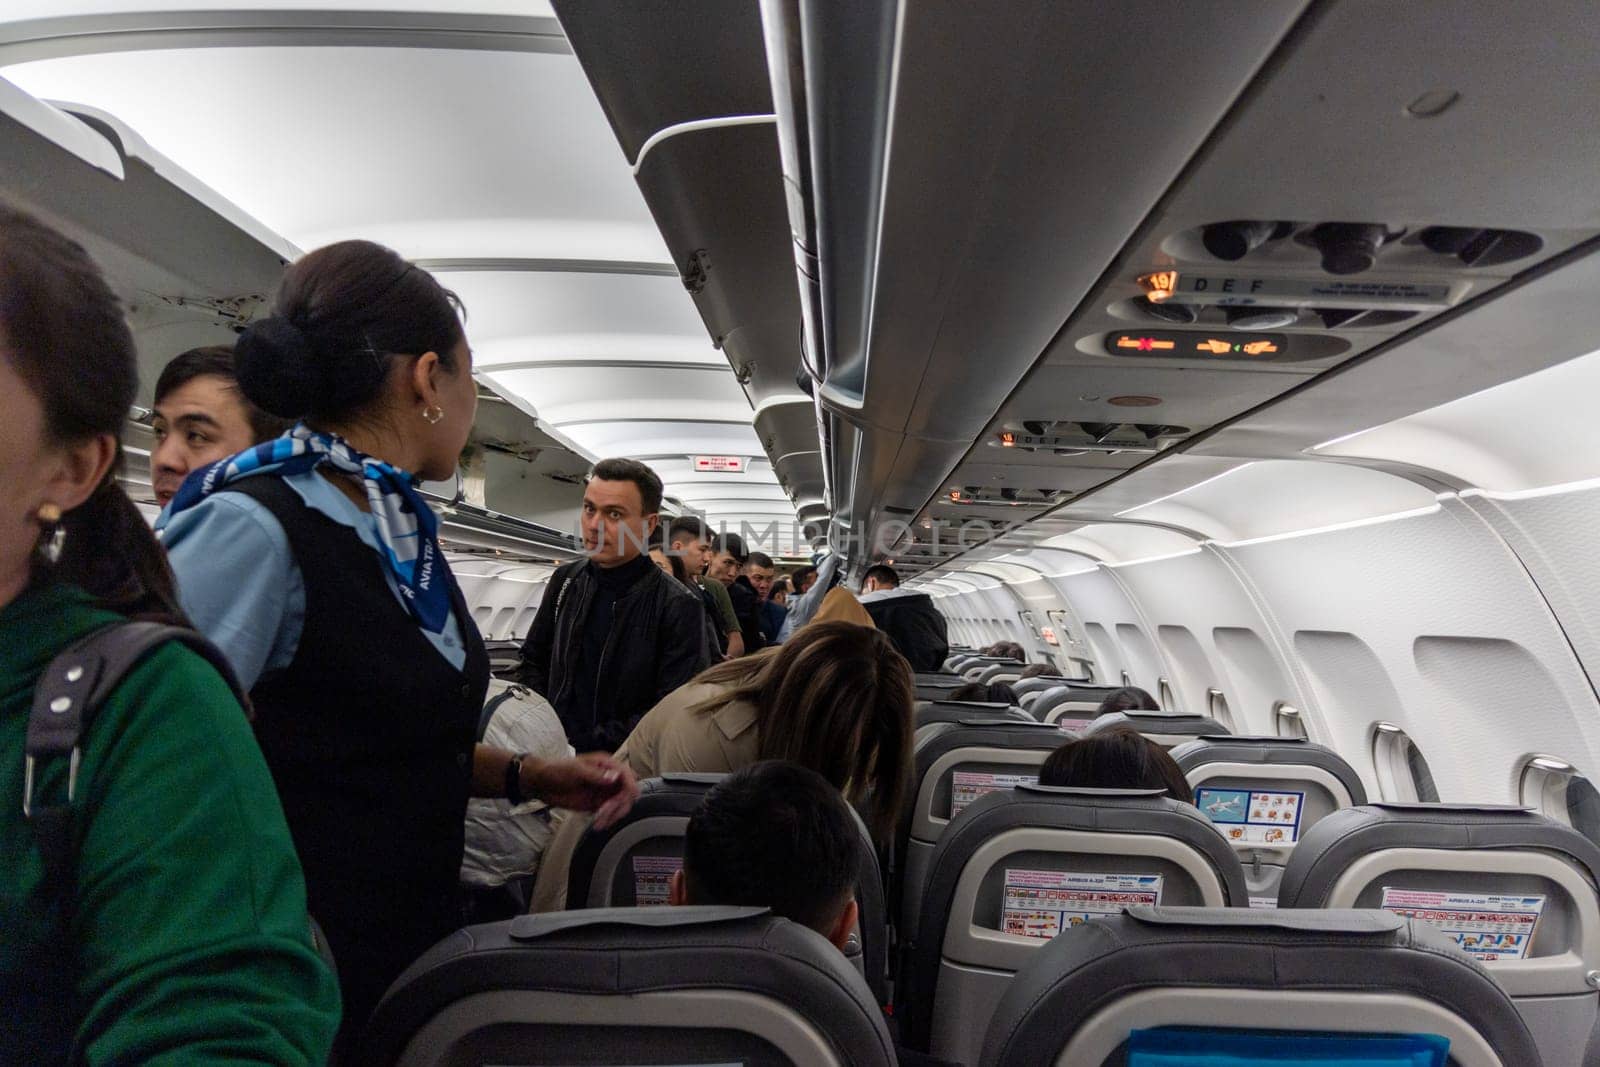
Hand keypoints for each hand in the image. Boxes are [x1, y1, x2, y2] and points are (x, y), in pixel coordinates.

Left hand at [522, 752, 639, 828]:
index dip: (629, 786)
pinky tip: (598, 824)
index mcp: (606, 765)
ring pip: (621, 805)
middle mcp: (609, 778)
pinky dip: (608, 820)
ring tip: (599, 822)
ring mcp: (604, 792)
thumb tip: (614, 777)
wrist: (543, 784)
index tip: (624, 798)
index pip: (627, 775)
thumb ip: (596, 775)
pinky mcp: (598, 804)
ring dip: (614, 815)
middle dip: (619, 804)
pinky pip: (611, 814)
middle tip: (603, 812)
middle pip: (628, 792)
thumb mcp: (576, 770)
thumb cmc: (557, 770)